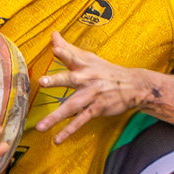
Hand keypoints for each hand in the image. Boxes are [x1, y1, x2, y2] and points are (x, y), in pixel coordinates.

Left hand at [36, 32, 158, 143]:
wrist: (133, 85)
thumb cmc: (105, 71)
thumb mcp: (88, 57)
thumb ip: (68, 48)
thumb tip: (52, 34)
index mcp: (84, 65)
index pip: (72, 56)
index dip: (64, 51)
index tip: (55, 46)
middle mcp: (87, 79)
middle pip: (70, 79)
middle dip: (57, 80)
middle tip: (43, 81)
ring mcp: (92, 95)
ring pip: (72, 106)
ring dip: (56, 116)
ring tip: (40, 127)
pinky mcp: (97, 108)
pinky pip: (80, 120)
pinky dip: (69, 130)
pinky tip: (57, 139)